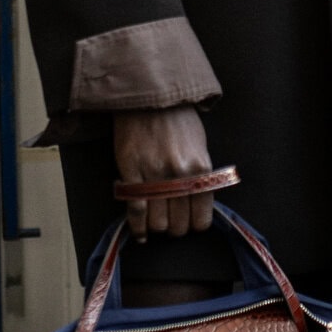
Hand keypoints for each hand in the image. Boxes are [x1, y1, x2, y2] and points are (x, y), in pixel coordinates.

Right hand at [114, 107, 214, 240]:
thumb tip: (196, 205)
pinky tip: (139, 234)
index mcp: (201, 169)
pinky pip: (135, 209)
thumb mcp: (200, 147)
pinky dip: (136, 227)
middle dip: (175, 229)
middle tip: (170, 222)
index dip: (194, 225)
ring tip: (155, 220)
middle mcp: (180, 175)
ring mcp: (154, 174)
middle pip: (178, 225)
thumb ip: (200, 177)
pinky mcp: (131, 171)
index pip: (201, 218)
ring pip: (157, 223)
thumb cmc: (179, 120)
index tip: (188, 222)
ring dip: (156, 227)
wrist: (151, 96)